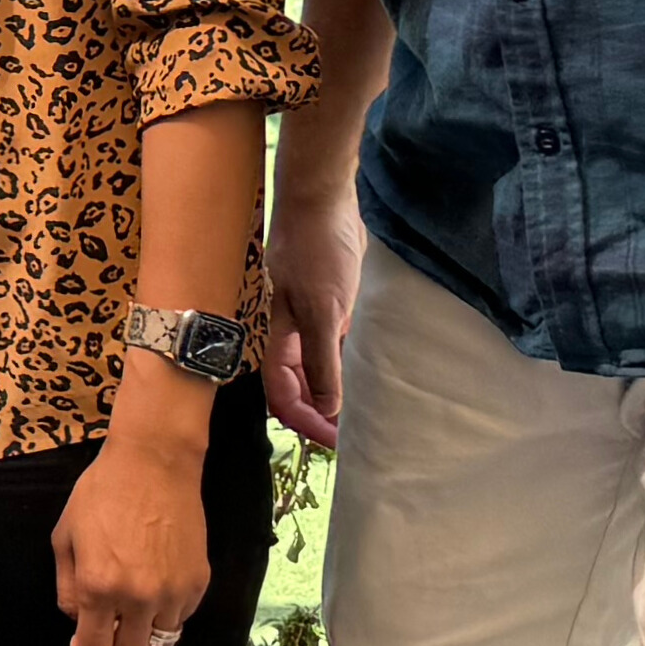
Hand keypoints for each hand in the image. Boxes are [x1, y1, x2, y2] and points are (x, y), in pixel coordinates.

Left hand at [54, 431, 211, 645]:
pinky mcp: (199, 584)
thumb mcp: (64, 537)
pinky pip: (181, 619)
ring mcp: (173, 594)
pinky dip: (168, 612)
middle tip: (112, 625)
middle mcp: (138, 599)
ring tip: (137, 602)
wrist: (154, 465)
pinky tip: (158, 581)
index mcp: (98, 588)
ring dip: (146, 632)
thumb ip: (67, 587)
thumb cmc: (101, 494)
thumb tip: (77, 621)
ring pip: (161, 645)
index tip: (84, 643)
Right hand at [264, 186, 361, 450]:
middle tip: (356, 437)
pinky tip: (368, 379)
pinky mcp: (329, 309)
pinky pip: (334, 351)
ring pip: (316, 372)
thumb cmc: (317, 253)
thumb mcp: (324, 311)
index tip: (339, 443)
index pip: (284, 396)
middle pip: (298, 389)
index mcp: (277, 338)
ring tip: (363, 416)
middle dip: (321, 417)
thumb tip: (327, 409)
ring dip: (334, 395)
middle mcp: (289, 336)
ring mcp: (309, 323)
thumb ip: (321, 361)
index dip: (307, 423)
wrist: (323, 202)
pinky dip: (346, 370)